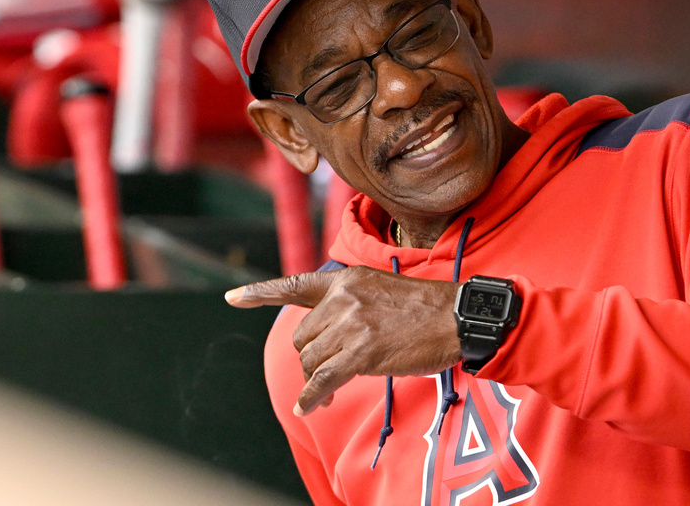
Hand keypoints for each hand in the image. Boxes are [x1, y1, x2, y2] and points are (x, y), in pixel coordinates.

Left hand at [225, 266, 461, 414]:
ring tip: (332, 389)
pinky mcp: (361, 353)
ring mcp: (351, 326)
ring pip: (310, 360)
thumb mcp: (382, 288)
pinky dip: (312, 398)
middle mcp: (344, 299)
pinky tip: (309, 408)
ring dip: (316, 379)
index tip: (232, 298)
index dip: (260, 294)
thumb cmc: (427, 309)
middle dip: (311, 357)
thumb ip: (351, 301)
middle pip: (303, 336)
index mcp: (348, 280)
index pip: (295, 286)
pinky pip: (323, 380)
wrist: (457, 317)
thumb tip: (328, 331)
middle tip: (329, 372)